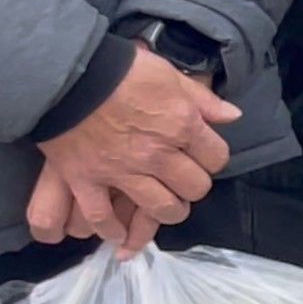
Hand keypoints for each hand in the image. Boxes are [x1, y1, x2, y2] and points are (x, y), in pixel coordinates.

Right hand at [30, 46, 234, 252]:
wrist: (69, 75)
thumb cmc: (123, 70)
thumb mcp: (171, 75)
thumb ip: (203, 100)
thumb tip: (232, 116)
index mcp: (182, 126)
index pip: (216, 158)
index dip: (212, 159)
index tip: (202, 156)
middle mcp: (157, 154)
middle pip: (193, 187)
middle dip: (192, 186)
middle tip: (183, 181)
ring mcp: (122, 171)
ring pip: (160, 207)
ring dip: (166, 210)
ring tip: (164, 206)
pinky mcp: (86, 180)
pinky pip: (102, 216)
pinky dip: (111, 229)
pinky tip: (117, 233)